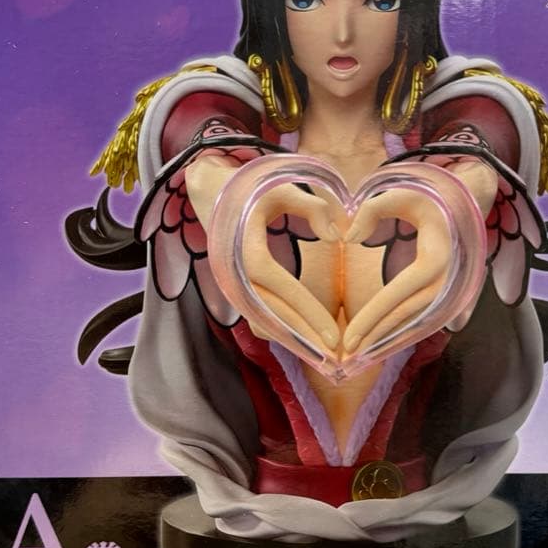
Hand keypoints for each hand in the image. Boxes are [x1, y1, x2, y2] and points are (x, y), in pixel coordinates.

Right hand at [242, 183, 341, 351]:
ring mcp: (232, 286)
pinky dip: (280, 332)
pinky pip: (257, 319)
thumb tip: (338, 235)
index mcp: (246, 251)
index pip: (281, 289)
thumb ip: (313, 206)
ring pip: (263, 324)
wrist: (209, 192)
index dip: (308, 313)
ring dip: (292, 341)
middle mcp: (235, 275)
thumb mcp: (281, 188)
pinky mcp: (235, 291)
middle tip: (337, 359)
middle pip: (272, 317)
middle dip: (304, 339)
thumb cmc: (252, 189)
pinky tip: (305, 343)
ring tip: (325, 357)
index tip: (335, 335)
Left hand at [342, 188, 452, 354]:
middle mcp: (446, 283)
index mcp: (436, 259)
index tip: (348, 339)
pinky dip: (398, 337)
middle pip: (405, 317)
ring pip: (413, 326)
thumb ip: (372, 208)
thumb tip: (349, 238)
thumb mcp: (403, 193)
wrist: (466, 208)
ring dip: (385, 345)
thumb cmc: (429, 201)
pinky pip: (419, 323)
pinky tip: (377, 350)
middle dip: (374, 340)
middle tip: (344, 359)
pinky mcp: (445, 301)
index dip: (372, 318)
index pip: (399, 295)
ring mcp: (449, 295)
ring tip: (356, 362)